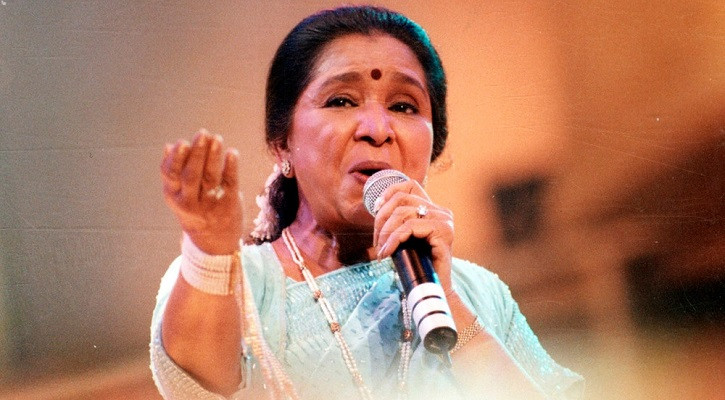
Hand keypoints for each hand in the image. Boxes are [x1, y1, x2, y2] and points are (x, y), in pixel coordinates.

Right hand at [160, 129, 241, 254]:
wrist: (213, 242)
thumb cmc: (194, 211)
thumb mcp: (177, 196)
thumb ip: (173, 174)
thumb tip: (168, 145)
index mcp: (174, 197)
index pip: (171, 175)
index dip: (176, 158)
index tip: (182, 142)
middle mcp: (190, 201)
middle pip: (192, 174)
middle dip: (197, 152)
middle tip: (203, 133)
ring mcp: (210, 202)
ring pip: (210, 176)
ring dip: (214, 155)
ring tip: (217, 138)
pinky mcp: (229, 202)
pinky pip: (230, 182)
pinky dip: (231, 166)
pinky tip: (232, 152)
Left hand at [372, 180, 454, 291]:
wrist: (435, 290)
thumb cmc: (418, 265)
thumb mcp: (405, 238)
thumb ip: (398, 221)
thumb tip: (376, 207)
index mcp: (433, 209)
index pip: (410, 185)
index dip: (390, 191)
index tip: (376, 208)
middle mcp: (441, 212)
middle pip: (401, 199)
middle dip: (381, 219)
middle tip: (378, 242)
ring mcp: (444, 221)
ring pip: (403, 213)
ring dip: (386, 232)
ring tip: (382, 250)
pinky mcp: (444, 233)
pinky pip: (410, 228)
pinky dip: (394, 239)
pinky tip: (387, 253)